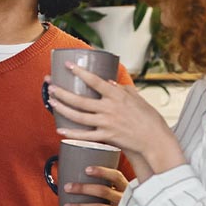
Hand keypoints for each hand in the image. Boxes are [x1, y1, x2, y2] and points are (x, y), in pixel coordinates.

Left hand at [47, 65, 184, 174]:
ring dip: (63, 109)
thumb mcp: (137, 98)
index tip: (68, 65)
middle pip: (80, 100)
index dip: (80, 72)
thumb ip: (122, 89)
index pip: (95, 81)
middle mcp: (110, 108)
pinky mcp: (107, 136)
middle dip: (63, 92)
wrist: (155, 140)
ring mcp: (107, 123)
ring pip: (79, 116)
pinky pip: (85, 135)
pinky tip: (60, 129)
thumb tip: (109, 83)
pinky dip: (72, 133)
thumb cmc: (148, 118)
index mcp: (117, 95)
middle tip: (51, 86)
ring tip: (51, 102)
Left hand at [62, 166, 142, 205]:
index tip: (86, 169)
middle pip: (104, 191)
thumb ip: (107, 188)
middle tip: (67, 187)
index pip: (116, 176)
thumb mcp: (120, 195)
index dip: (102, 172)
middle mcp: (127, 200)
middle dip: (83, 188)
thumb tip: (78, 178)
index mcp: (126, 188)